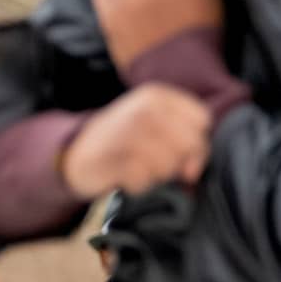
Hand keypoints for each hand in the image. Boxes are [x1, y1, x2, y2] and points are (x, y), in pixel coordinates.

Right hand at [60, 85, 213, 197]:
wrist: (79, 151)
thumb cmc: (128, 141)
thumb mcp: (159, 129)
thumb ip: (188, 143)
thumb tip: (192, 172)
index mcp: (159, 96)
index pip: (201, 120)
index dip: (197, 142)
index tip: (182, 152)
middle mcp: (144, 108)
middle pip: (189, 143)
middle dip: (178, 162)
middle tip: (158, 164)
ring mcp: (125, 130)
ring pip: (168, 164)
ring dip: (156, 176)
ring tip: (139, 168)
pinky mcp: (109, 155)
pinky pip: (142, 180)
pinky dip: (137, 185)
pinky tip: (125, 176)